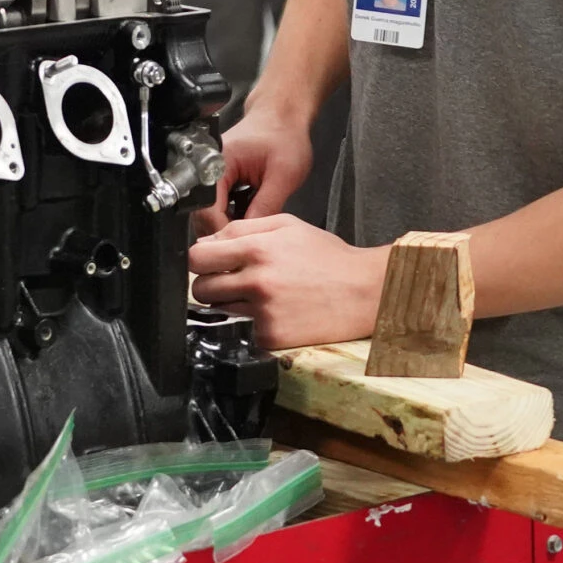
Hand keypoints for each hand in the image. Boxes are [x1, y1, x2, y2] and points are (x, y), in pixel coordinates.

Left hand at [188, 215, 386, 349]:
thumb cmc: (328, 257)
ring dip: (231, 302)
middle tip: (231, 281)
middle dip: (210, 283)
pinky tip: (276, 312)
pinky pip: (244, 329)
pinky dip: (254, 323)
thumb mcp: (287, 225)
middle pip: (201, 289)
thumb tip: (207, 241)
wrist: (365, 292)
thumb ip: (242, 228)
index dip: (200, 260)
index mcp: (257, 249)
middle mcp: (257, 281)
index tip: (209, 263)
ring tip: (261, 294)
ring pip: (220, 310)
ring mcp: (264, 312)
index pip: (197, 258)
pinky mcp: (272, 336)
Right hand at [194, 104, 314, 236]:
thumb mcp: (283, 174)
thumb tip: (252, 235)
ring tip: (252, 230)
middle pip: (204, 212)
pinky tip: (250, 217)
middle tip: (247, 245)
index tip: (240, 246)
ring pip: (212, 211)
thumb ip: (266, 205)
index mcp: (217, 162)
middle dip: (224, 230)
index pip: (206, 208)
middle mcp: (210, 169)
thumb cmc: (284, 136)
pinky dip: (234, 214)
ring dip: (230, 223)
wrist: (285, 117)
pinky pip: (221, 205)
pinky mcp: (223, 179)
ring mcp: (215, 174)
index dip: (222, 230)